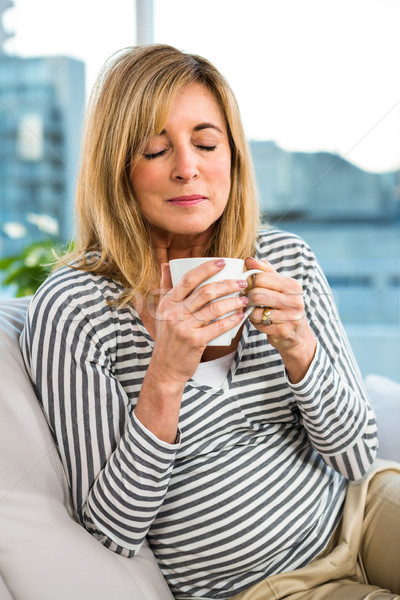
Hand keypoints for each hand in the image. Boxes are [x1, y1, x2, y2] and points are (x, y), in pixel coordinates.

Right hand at [149, 259, 247, 386]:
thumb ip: (165, 287)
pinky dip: (231, 320)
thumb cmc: (168, 337)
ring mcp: (184, 327)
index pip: (188, 279)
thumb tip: (166, 264)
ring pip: (214, 308)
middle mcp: (174, 313)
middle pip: (205, 292)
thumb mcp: (161, 311)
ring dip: (233, 301)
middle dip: (227, 284)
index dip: (206, 268)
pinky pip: (217, 327)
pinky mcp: (195, 341)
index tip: (222, 262)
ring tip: (244, 298)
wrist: (165, 367)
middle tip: (242, 281)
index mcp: (167, 302)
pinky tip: (241, 316)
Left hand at [245, 257, 316, 381]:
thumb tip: (249, 259)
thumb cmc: (283, 307)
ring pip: (256, 310)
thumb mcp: (278, 286)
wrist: (296, 335)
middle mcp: (295, 300)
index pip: (261, 277)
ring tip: (252, 309)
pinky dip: (255, 322)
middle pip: (257, 293)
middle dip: (248, 297)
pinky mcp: (284, 331)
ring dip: (250, 311)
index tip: (248, 287)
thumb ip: (264, 271)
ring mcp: (291, 317)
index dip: (249, 282)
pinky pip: (259, 323)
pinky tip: (259, 320)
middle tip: (247, 300)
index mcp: (293, 286)